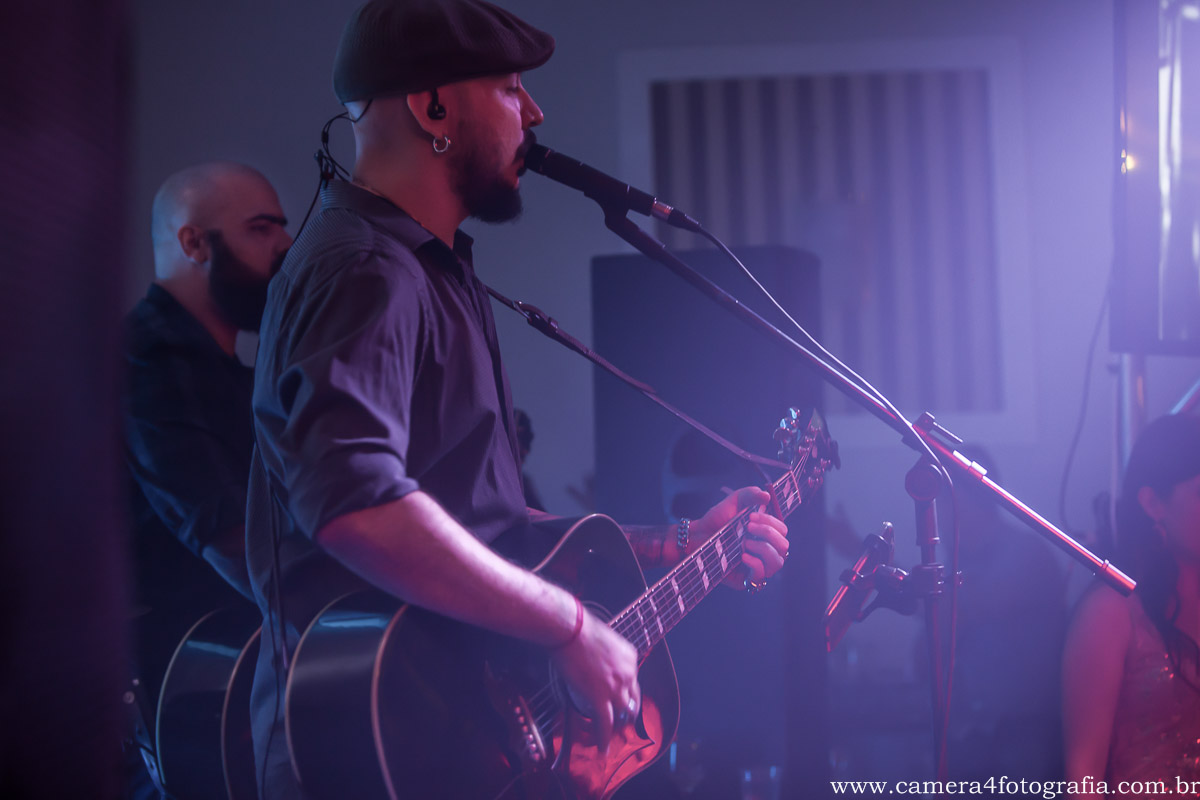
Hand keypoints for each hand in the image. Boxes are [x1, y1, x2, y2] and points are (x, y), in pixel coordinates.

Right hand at [549, 608, 639, 748]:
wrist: (570, 630)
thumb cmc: (579, 629)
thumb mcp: (602, 640)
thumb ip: (604, 655)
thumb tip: (594, 664)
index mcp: (631, 658)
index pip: (632, 682)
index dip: (625, 694)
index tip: (617, 701)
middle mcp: (629, 673)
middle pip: (632, 701)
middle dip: (626, 714)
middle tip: (618, 722)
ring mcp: (616, 687)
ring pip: (621, 715)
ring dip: (616, 726)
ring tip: (609, 736)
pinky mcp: (600, 697)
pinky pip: (605, 724)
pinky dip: (604, 739)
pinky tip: (602, 749)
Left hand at [691, 486, 788, 588]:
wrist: (697, 536)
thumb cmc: (717, 520)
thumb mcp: (734, 502)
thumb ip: (751, 494)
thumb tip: (767, 496)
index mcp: (766, 534)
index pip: (782, 530)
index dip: (771, 522)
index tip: (751, 516)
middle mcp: (765, 551)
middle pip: (784, 546)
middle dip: (768, 533)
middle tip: (748, 527)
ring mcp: (757, 566)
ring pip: (778, 562)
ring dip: (764, 549)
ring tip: (745, 542)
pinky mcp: (746, 580)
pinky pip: (762, 577)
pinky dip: (755, 564)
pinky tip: (742, 555)